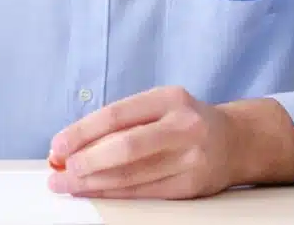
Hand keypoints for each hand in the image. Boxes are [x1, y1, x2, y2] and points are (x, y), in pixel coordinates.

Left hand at [46, 86, 238, 198]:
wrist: (235, 142)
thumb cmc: (183, 122)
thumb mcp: (158, 106)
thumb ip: (119, 122)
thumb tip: (69, 146)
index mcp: (169, 98)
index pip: (116, 115)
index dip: (81, 133)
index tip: (57, 146)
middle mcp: (183, 127)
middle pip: (125, 147)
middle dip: (86, 162)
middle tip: (60, 171)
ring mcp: (191, 158)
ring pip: (133, 175)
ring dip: (94, 183)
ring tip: (68, 185)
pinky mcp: (193, 186)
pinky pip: (146, 194)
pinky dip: (116, 195)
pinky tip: (96, 193)